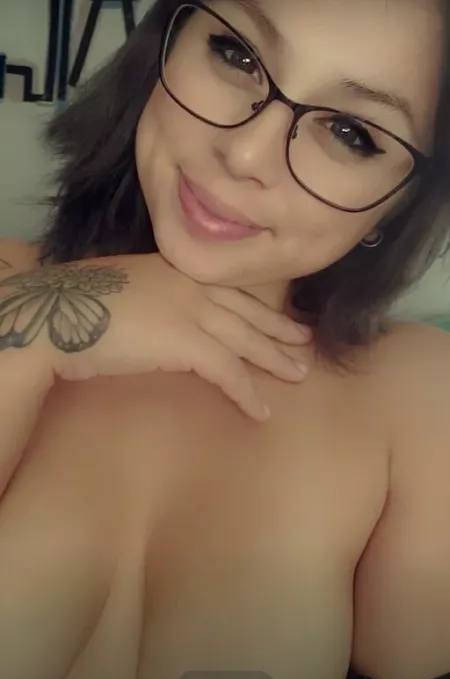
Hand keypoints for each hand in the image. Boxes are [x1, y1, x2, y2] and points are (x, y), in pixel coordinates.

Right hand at [0, 252, 310, 421]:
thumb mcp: (125, 286)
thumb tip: (162, 315)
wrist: (58, 313)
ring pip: (247, 338)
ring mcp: (191, 311)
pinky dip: (246, 391)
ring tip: (298, 374)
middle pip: (247, 310)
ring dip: (274, 359)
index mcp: (177, 269)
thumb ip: (154, 294)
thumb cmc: (79, 304)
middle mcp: (191, 285)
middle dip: (278, 329)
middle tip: (305, 342)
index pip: (229, 289)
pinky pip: (228, 371)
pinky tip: (260, 410)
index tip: (279, 314)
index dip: (257, 304)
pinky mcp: (186, 342)